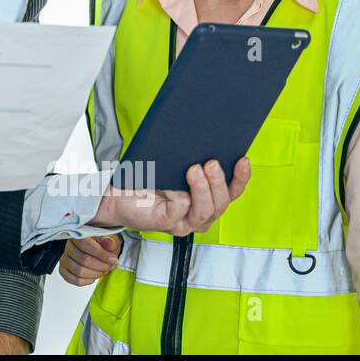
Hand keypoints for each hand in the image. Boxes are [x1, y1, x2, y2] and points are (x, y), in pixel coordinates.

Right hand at [59, 234, 121, 286]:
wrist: (94, 251)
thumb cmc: (100, 245)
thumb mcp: (107, 241)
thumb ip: (108, 242)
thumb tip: (109, 243)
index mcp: (76, 236)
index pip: (85, 244)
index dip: (100, 254)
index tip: (113, 259)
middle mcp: (67, 246)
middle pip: (83, 260)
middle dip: (101, 266)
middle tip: (111, 266)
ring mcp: (64, 259)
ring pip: (79, 271)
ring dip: (96, 274)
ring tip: (103, 271)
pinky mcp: (63, 270)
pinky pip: (76, 280)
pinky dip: (88, 280)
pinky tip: (94, 276)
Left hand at [91, 157, 250, 236]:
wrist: (117, 192)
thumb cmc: (147, 178)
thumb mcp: (172, 164)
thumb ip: (189, 157)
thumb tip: (202, 137)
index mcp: (207, 199)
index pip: (233, 191)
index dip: (241, 177)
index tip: (242, 159)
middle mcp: (200, 214)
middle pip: (221, 203)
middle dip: (219, 182)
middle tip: (211, 162)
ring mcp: (184, 221)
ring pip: (205, 211)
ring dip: (202, 190)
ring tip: (194, 169)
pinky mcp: (166, 223)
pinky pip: (179, 213)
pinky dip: (179, 198)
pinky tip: (172, 187)